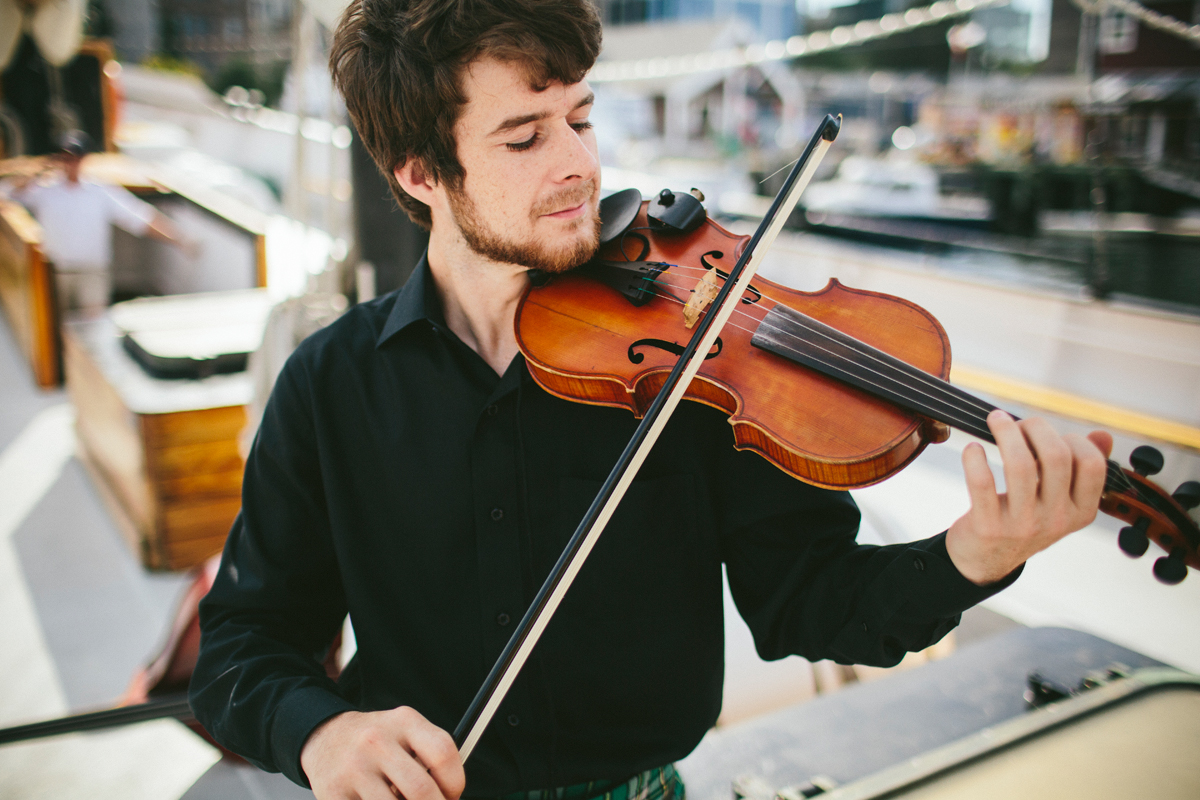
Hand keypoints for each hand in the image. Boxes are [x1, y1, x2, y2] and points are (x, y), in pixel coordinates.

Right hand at [300, 707, 464, 799]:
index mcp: (404, 721)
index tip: (453, 796)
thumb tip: (451, 795)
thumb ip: (429, 756)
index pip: (442, 753)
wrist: (326, 737)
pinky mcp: (334, 792)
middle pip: (421, 789)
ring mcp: (354, 767)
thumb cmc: (375, 741)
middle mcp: (377, 740)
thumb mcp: (404, 733)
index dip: (455, 783)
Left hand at [946, 410, 1111, 584]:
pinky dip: (975, 459)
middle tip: (1017, 423)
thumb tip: (1103, 435)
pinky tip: (973, 449)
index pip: (1092, 465)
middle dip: (1036, 428)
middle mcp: (1056, 520)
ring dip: (1007, 432)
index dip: (1074, 439)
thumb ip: (1083, 469)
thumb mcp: (1060, 503)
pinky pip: (982, 483)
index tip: (1050, 436)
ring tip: (996, 420)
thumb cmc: (1025, 520)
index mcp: (1081, 512)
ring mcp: (1023, 525)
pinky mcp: (989, 526)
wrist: (986, 560)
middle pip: (1056, 457)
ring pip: (1021, 465)